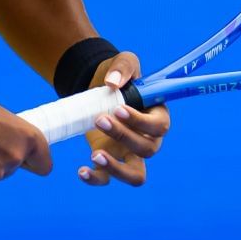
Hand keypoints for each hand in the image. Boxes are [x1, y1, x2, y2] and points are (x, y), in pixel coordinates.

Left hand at [78, 52, 171, 187]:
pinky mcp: (109, 159)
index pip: (159, 126)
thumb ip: (122, 66)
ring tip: (94, 155)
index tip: (118, 109)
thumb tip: (113, 82)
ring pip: (135, 175)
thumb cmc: (116, 75)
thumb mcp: (122, 61)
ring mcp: (128, 153)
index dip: (141, 122)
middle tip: (99, 119)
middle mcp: (147, 139)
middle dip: (123, 136)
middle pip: (147, 150)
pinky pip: (107, 178)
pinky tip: (81, 170)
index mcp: (156, 116)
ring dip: (117, 168)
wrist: (94, 84)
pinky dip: (96, 178)